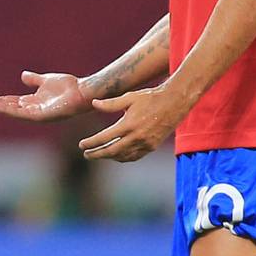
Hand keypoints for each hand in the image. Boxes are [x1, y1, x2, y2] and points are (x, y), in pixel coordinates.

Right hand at [0, 71, 97, 122]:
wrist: (83, 91)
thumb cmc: (69, 87)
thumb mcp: (46, 80)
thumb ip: (34, 80)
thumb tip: (23, 75)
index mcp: (31, 101)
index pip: (8, 101)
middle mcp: (31, 109)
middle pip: (5, 106)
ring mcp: (35, 114)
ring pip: (9, 111)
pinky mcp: (40, 116)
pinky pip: (20, 113)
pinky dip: (7, 109)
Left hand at [78, 84, 194, 162]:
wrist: (174, 103)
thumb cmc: (150, 97)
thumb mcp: (129, 97)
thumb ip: (110, 104)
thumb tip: (93, 103)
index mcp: (128, 124)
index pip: (104, 138)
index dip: (91, 143)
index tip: (81, 145)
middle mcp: (136, 137)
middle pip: (111, 151)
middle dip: (97, 154)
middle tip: (86, 154)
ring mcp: (145, 144)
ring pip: (123, 156)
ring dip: (109, 157)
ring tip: (99, 154)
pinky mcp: (152, 146)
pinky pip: (134, 156)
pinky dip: (123, 158)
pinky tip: (116, 155)